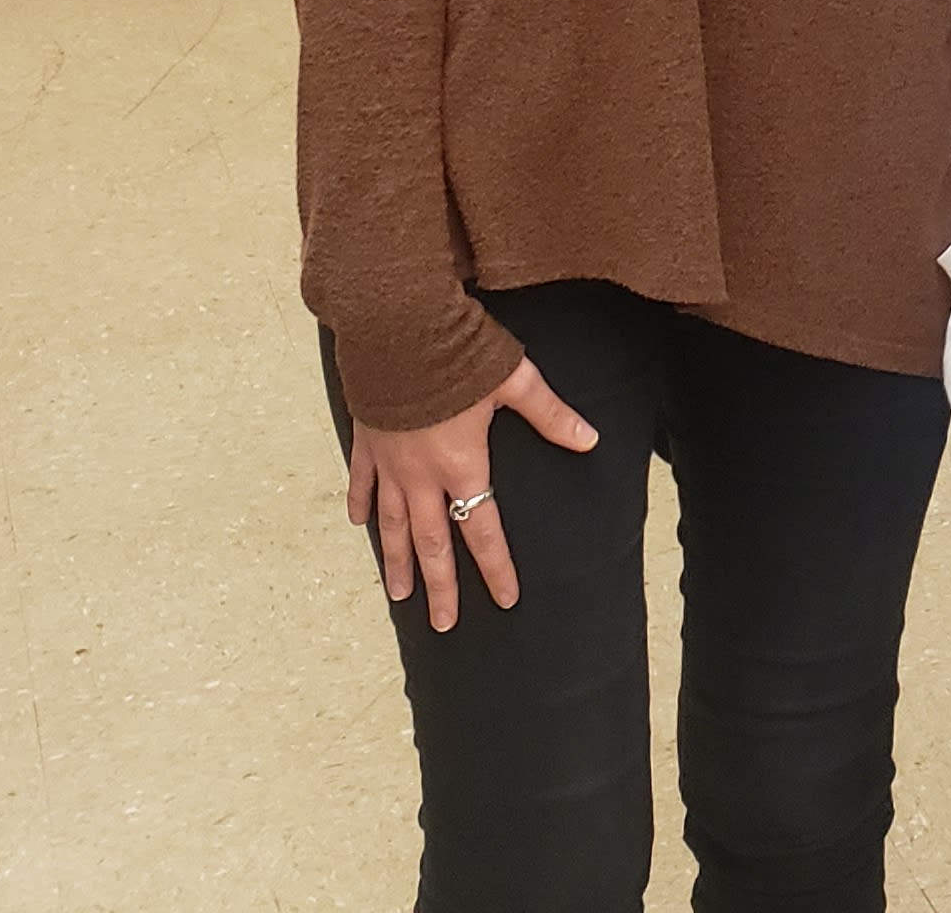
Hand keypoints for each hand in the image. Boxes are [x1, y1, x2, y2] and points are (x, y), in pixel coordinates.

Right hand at [344, 356, 599, 631]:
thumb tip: (589, 439)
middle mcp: (423, 475)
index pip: (483, 529)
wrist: (398, 327)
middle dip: (440, 586)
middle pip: (433, 542)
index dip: (496, 567)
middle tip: (443, 624)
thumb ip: (550, 414)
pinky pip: (363, 483)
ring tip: (398, 596)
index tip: (506, 599)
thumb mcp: (514, 380)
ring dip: (397, 561)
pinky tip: (361, 526)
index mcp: (462, 464)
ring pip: (393, 524)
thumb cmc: (459, 352)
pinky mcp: (368, 442)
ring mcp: (390, 462)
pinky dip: (362, 506)